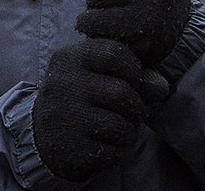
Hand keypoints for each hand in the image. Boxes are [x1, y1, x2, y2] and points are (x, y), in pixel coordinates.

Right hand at [31, 37, 167, 181]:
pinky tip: (108, 142)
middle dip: (135, 105)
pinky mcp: (71, 148)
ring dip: (129, 129)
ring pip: (120, 125)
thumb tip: (161, 87)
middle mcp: (63, 84)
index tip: (132, 79)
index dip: (133, 68)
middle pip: (122, 93)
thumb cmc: (79, 95)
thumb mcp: (96, 75)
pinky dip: (120, 149)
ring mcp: (65, 117)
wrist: (42, 132)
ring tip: (120, 126)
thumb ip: (132, 75)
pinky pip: (114, 151)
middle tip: (131, 110)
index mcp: (69, 58)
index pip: (114, 53)